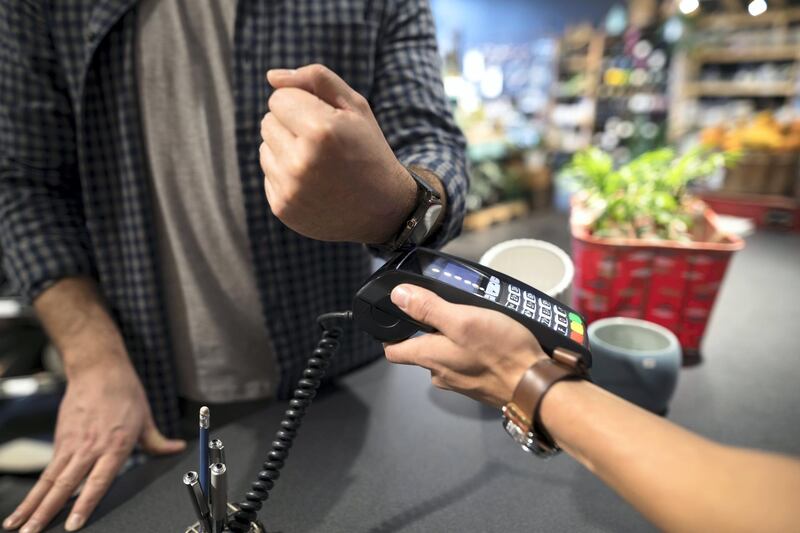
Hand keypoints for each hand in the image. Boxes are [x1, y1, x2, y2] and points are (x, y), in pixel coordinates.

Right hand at [3, 357, 184, 531]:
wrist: (99, 369)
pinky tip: (26, 506)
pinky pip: (47, 470)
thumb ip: (157, 442)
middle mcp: (91, 448)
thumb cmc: (124, 392)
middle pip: (65, 485)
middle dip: (48, 512)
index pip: (97, 482)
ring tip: (19, 526)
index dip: (84, 504)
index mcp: (116, 446)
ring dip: (33, 505)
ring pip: (49, 481)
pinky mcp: (61, 440)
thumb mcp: (146, 419)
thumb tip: (176, 448)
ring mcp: (73, 445)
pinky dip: (35, 490)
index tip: (73, 524)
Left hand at [260, 64, 417, 243]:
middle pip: (267, 121)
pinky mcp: (282, 207)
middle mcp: (301, 162)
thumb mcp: (355, 107)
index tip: (326, 120)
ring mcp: (289, 188)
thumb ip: (316, 79)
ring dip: (286, 149)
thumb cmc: (368, 150)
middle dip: (291, 125)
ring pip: (264, 146)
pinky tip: (313, 182)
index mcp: (321, 131)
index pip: (278, 98)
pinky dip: (286, 174)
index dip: (302, 104)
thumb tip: (272, 76)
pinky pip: (268, 174)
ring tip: (318, 163)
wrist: (383, 209)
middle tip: (323, 144)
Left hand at [383, 284, 546, 406]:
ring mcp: (461, 381)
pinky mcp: (479, 384)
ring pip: (446, 356)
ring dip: (455, 339)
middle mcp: (441, 374)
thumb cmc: (502, 352)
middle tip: (451, 309)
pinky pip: (467, 363)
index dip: (391, 333)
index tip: (399, 316)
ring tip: (476, 321)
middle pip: (422, 350)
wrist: (536, 385)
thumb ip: (428, 308)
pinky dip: (473, 351)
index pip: (394, 350)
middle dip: (431, 330)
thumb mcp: (463, 320)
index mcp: (429, 357)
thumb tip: (398, 296)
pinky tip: (490, 339)